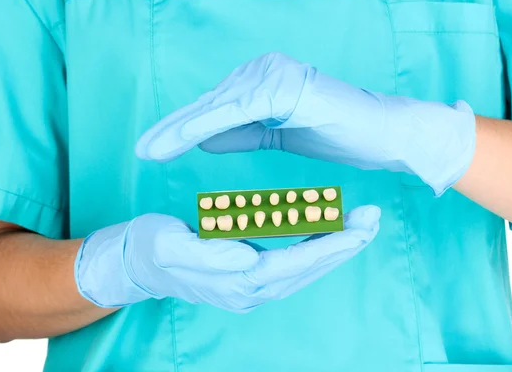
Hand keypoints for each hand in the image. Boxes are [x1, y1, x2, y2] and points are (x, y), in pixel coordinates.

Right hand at [75, 206, 380, 311]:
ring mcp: (251, 287)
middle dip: (343, 246)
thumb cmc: (153, 247)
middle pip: (307, 270)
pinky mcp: (250, 276)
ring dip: (335, 248)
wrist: (138, 261)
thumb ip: (207, 253)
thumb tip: (248, 258)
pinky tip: (331, 234)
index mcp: (234, 281)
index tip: (358, 229)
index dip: (327, 247)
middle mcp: (249, 290)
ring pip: (305, 270)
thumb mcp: (171, 244)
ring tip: (362, 225)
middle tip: (373, 221)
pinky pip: (293, 266)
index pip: (292, 265)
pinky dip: (315, 249)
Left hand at [135, 52, 475, 194]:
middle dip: (173, 129)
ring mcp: (276, 74)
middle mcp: (265, 70)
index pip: (215, 108)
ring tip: (152, 150)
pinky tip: (182, 139)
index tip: (153, 146)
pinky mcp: (288, 85)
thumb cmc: (337, 134)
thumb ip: (242, 132)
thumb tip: (203, 137)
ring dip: (182, 129)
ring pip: (220, 106)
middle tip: (142, 149)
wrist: (384, 135)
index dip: (181, 128)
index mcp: (263, 80)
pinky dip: (210, 124)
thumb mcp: (277, 136)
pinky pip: (241, 108)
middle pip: (210, 105)